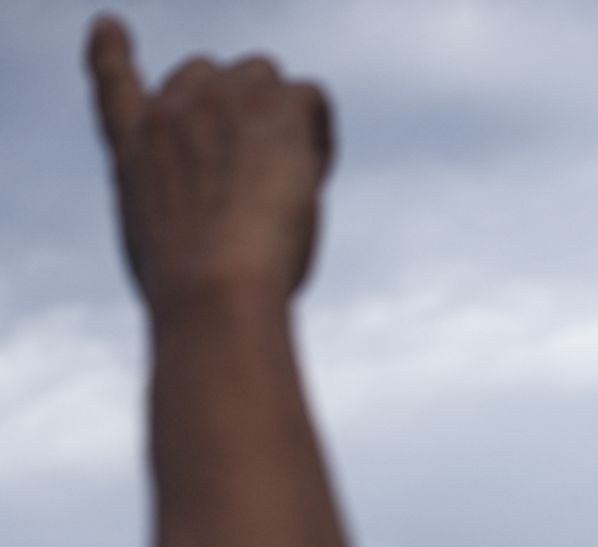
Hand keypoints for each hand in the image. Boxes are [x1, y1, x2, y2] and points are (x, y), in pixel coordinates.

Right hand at [86, 17, 333, 310]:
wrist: (214, 293)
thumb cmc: (194, 299)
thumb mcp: (161, 255)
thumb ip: (178, 212)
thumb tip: (228, 213)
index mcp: (132, 150)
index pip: (114, 83)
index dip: (112, 53)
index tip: (110, 28)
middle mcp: (170, 111)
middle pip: (207, 75)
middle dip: (233, 113)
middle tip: (250, 186)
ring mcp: (219, 99)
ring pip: (263, 79)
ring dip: (279, 121)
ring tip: (282, 189)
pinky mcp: (271, 104)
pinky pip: (310, 97)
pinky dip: (318, 137)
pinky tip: (311, 181)